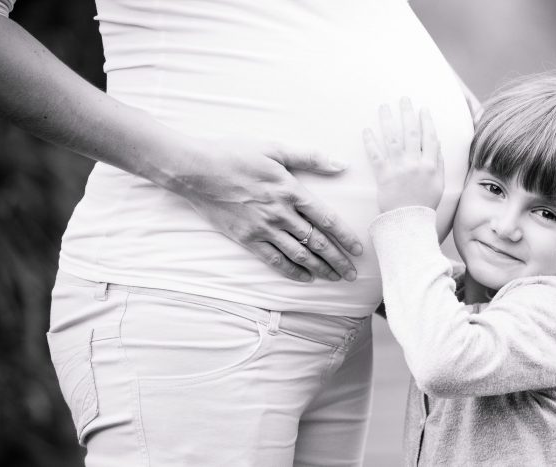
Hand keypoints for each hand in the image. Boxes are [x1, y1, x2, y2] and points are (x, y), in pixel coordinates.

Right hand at [175, 137, 362, 281]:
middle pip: (317, 242)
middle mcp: (281, 213)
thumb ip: (310, 157)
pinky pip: (274, 260)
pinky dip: (292, 271)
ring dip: (320, 269)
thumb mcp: (275, 149)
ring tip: (335, 278)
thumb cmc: (235, 155)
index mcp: (291, 190)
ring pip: (299, 255)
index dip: (345, 237)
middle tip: (352, 274)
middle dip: (338, 260)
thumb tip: (341, 164)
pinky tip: (306, 278)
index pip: (327, 219)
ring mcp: (263, 228)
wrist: (196, 170)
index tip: (359, 250)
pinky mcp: (247, 239)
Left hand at [363, 98, 443, 212]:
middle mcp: (416, 164)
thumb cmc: (424, 204)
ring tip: (384, 107)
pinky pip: (376, 155)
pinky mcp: (384, 176)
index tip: (423, 109)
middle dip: (407, 113)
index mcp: (431, 165)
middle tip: (403, 99)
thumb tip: (438, 144)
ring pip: (393, 139)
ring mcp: (399, 169)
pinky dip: (371, 142)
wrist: (409, 222)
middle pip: (411, 133)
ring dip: (388, 121)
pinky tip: (367, 130)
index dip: (426, 121)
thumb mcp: (439, 184)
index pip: (430, 137)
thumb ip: (440, 163)